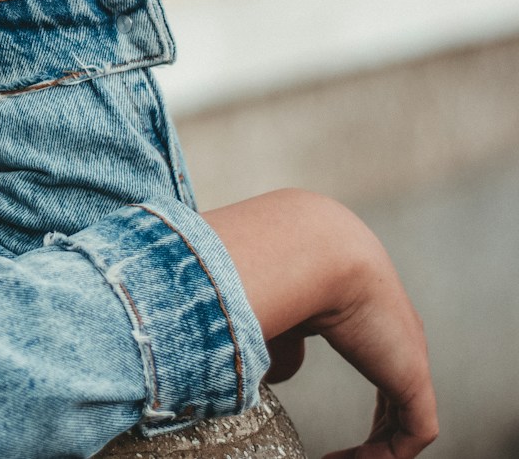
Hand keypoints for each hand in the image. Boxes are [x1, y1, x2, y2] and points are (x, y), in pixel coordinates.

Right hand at [205, 190, 436, 457]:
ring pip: (402, 417)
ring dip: (372, 450)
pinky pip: (412, 431)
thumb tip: (277, 379)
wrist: (309, 248)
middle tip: (335, 457)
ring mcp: (405, 354)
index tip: (319, 411)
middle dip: (371, 430)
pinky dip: (383, 455)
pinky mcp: (411, 376)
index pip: (370, 353)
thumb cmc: (277, 268)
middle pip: (392, 389)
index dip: (352, 389)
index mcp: (361, 307)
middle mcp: (390, 331)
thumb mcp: (272, 310)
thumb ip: (279, 345)